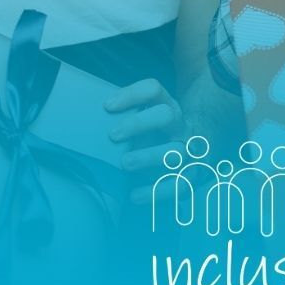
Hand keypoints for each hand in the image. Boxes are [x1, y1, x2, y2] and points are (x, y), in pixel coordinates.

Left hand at [105, 79, 185, 203]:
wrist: (197, 154)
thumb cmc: (159, 134)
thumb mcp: (149, 117)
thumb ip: (128, 111)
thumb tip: (88, 108)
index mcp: (168, 106)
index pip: (154, 90)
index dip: (132, 95)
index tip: (107, 106)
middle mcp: (181, 125)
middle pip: (166, 115)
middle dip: (140, 123)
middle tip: (113, 135)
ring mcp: (189, 151)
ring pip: (175, 151)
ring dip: (149, 157)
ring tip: (124, 164)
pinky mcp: (191, 177)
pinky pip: (178, 186)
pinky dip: (156, 192)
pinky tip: (134, 195)